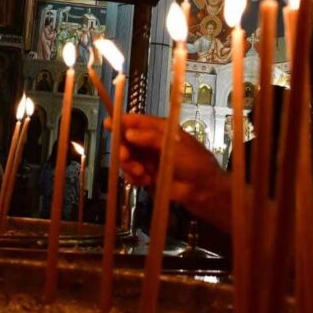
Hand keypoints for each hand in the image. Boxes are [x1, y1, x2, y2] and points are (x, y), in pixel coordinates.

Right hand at [105, 114, 230, 231]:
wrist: (204, 191)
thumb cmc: (194, 163)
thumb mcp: (175, 147)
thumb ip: (151, 138)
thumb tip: (129, 134)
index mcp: (159, 129)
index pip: (137, 121)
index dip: (122, 122)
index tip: (108, 123)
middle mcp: (151, 143)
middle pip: (127, 140)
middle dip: (123, 148)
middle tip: (125, 156)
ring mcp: (148, 159)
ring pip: (127, 158)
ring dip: (129, 166)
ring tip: (141, 173)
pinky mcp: (147, 175)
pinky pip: (131, 174)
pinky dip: (134, 177)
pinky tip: (144, 180)